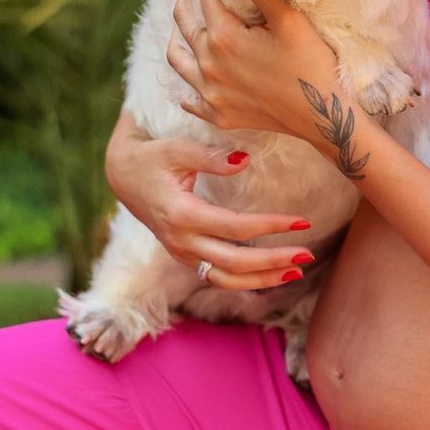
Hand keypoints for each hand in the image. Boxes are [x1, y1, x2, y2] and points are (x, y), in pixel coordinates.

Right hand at [104, 110, 315, 289]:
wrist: (122, 175)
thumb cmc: (153, 157)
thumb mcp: (178, 149)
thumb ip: (211, 157)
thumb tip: (245, 160)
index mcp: (181, 214)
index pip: (235, 228)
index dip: (270, 226)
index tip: (302, 221)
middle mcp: (180, 241)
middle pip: (234, 263)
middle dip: (273, 262)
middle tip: (307, 255)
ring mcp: (182, 253)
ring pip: (226, 279)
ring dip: (263, 279)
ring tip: (296, 271)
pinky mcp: (186, 255)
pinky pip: (218, 277)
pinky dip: (246, 280)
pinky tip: (272, 274)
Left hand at [168, 0, 340, 139]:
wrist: (322, 114)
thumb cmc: (310, 64)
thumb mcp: (290, 19)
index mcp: (222, 38)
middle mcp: (209, 65)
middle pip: (186, 27)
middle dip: (185, 5)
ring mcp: (212, 94)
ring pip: (179, 62)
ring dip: (177, 41)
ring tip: (178, 30)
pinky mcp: (220, 115)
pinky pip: (191, 101)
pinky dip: (186, 90)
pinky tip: (189, 86)